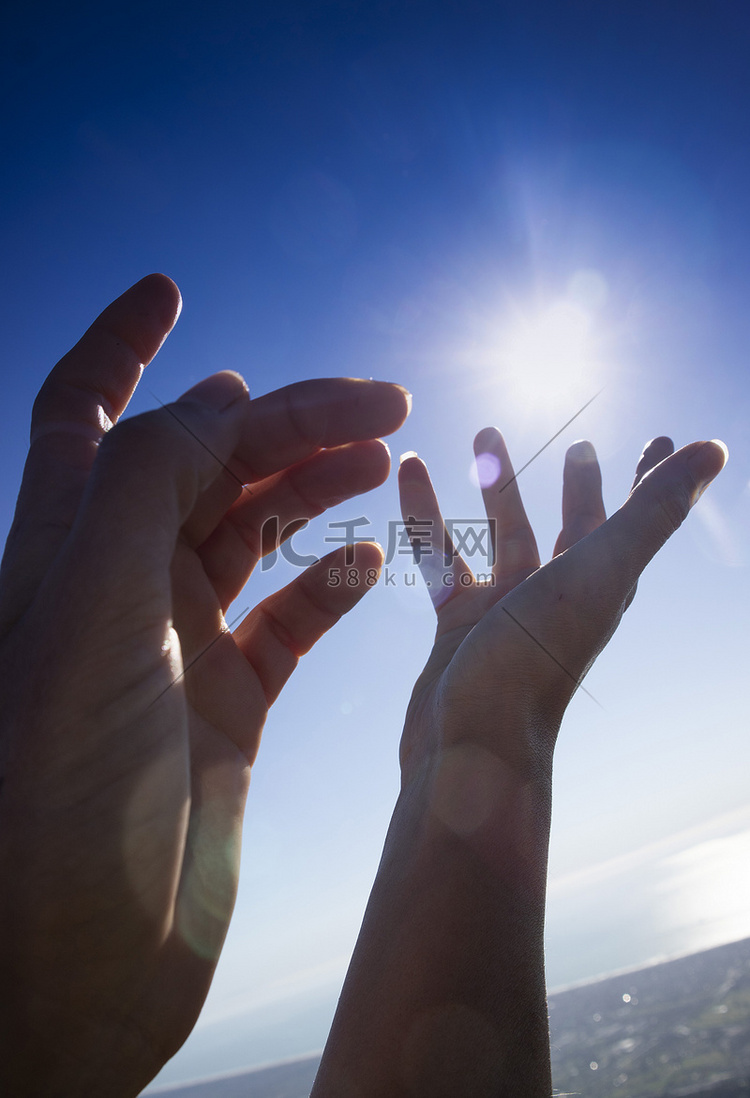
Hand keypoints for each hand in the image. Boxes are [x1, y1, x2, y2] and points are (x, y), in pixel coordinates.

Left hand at [0, 275, 409, 1095]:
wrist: (70, 962)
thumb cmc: (51, 796)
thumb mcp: (87, 613)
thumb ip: (142, 487)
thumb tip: (215, 399)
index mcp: (67, 547)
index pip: (85, 409)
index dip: (122, 341)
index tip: (171, 287)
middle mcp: (118, 585)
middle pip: (205, 464)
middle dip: (285, 417)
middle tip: (380, 398)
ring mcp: (175, 645)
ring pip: (254, 533)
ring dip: (317, 488)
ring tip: (384, 458)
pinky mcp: (226, 706)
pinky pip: (288, 623)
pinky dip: (331, 585)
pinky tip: (373, 565)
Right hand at [398, 429, 726, 788]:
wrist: (470, 744)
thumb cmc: (536, 660)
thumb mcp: (600, 572)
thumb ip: (653, 511)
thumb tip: (717, 446)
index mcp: (602, 584)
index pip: (638, 518)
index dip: (653, 479)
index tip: (666, 440)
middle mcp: (560, 596)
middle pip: (576, 527)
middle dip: (581, 485)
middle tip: (579, 446)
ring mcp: (508, 611)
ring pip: (504, 534)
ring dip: (496, 487)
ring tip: (484, 434)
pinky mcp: (459, 625)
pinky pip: (444, 557)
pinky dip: (429, 516)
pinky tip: (411, 476)